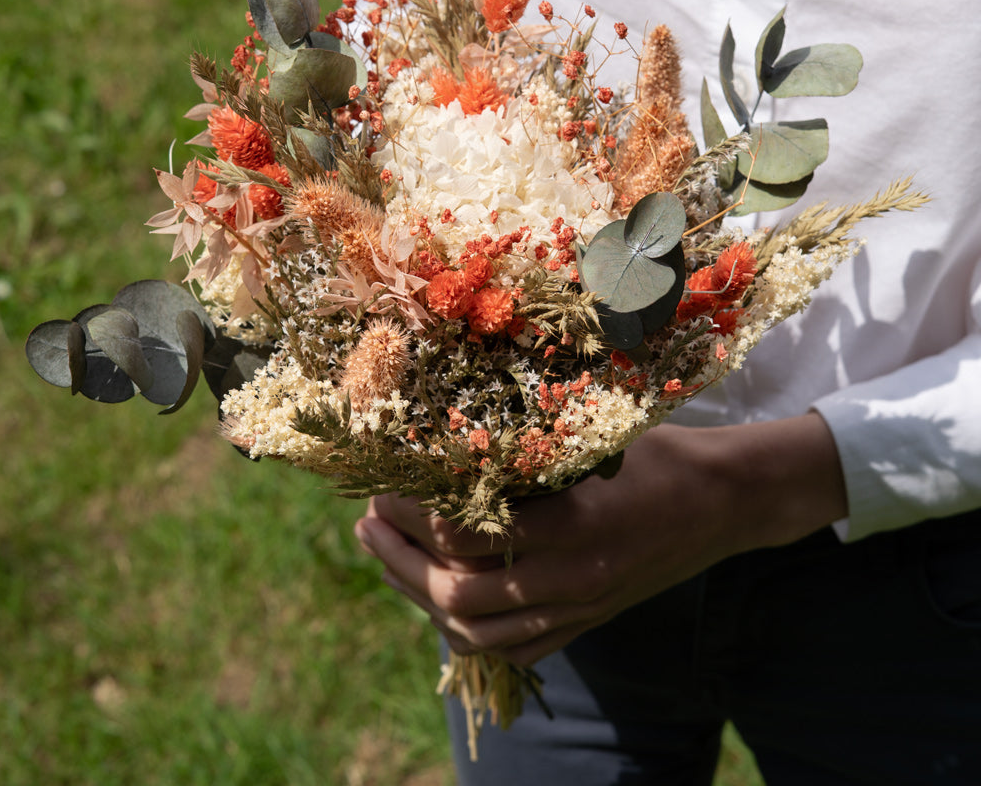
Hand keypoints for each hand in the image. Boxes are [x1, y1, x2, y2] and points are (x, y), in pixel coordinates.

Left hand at [354, 413, 845, 666]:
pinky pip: (513, 649)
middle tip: (365, 525)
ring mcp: (580, 610)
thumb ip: (528, 455)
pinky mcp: (586, 622)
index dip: (414, 513)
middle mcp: (572, 580)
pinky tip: (440, 603)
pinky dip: (466, 633)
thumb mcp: (592, 440)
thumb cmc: (659, 454)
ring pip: (478, 633)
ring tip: (387, 561)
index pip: (468, 536)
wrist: (724, 503)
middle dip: (399, 562)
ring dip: (421, 599)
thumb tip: (448, 448)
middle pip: (459, 597)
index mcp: (572, 526)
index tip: (382, 485)